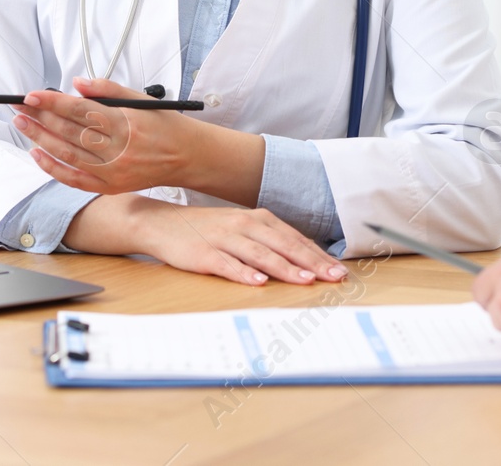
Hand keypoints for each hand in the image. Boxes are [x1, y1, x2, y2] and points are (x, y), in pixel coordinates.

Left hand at [12, 77, 193, 193]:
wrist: (187, 157)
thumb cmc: (165, 125)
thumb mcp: (142, 99)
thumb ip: (107, 89)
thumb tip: (76, 85)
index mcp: (126, 123)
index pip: (80, 110)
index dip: (52, 102)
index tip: (32, 95)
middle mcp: (118, 149)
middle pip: (69, 132)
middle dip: (40, 118)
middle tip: (19, 107)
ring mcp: (113, 171)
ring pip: (67, 154)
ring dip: (40, 139)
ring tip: (22, 124)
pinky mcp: (110, 187)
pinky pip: (75, 179)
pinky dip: (53, 168)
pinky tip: (37, 154)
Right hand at [66, 193, 348, 286]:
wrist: (162, 223)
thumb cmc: (207, 230)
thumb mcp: (242, 230)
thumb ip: (269, 242)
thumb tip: (304, 261)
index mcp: (258, 219)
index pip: (294, 238)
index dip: (318, 255)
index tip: (339, 271)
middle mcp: (244, 225)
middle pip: (284, 245)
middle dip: (311, 263)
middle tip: (333, 278)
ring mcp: (224, 238)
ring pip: (260, 254)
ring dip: (284, 267)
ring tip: (304, 280)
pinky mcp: (203, 253)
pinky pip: (227, 264)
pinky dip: (244, 273)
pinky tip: (258, 282)